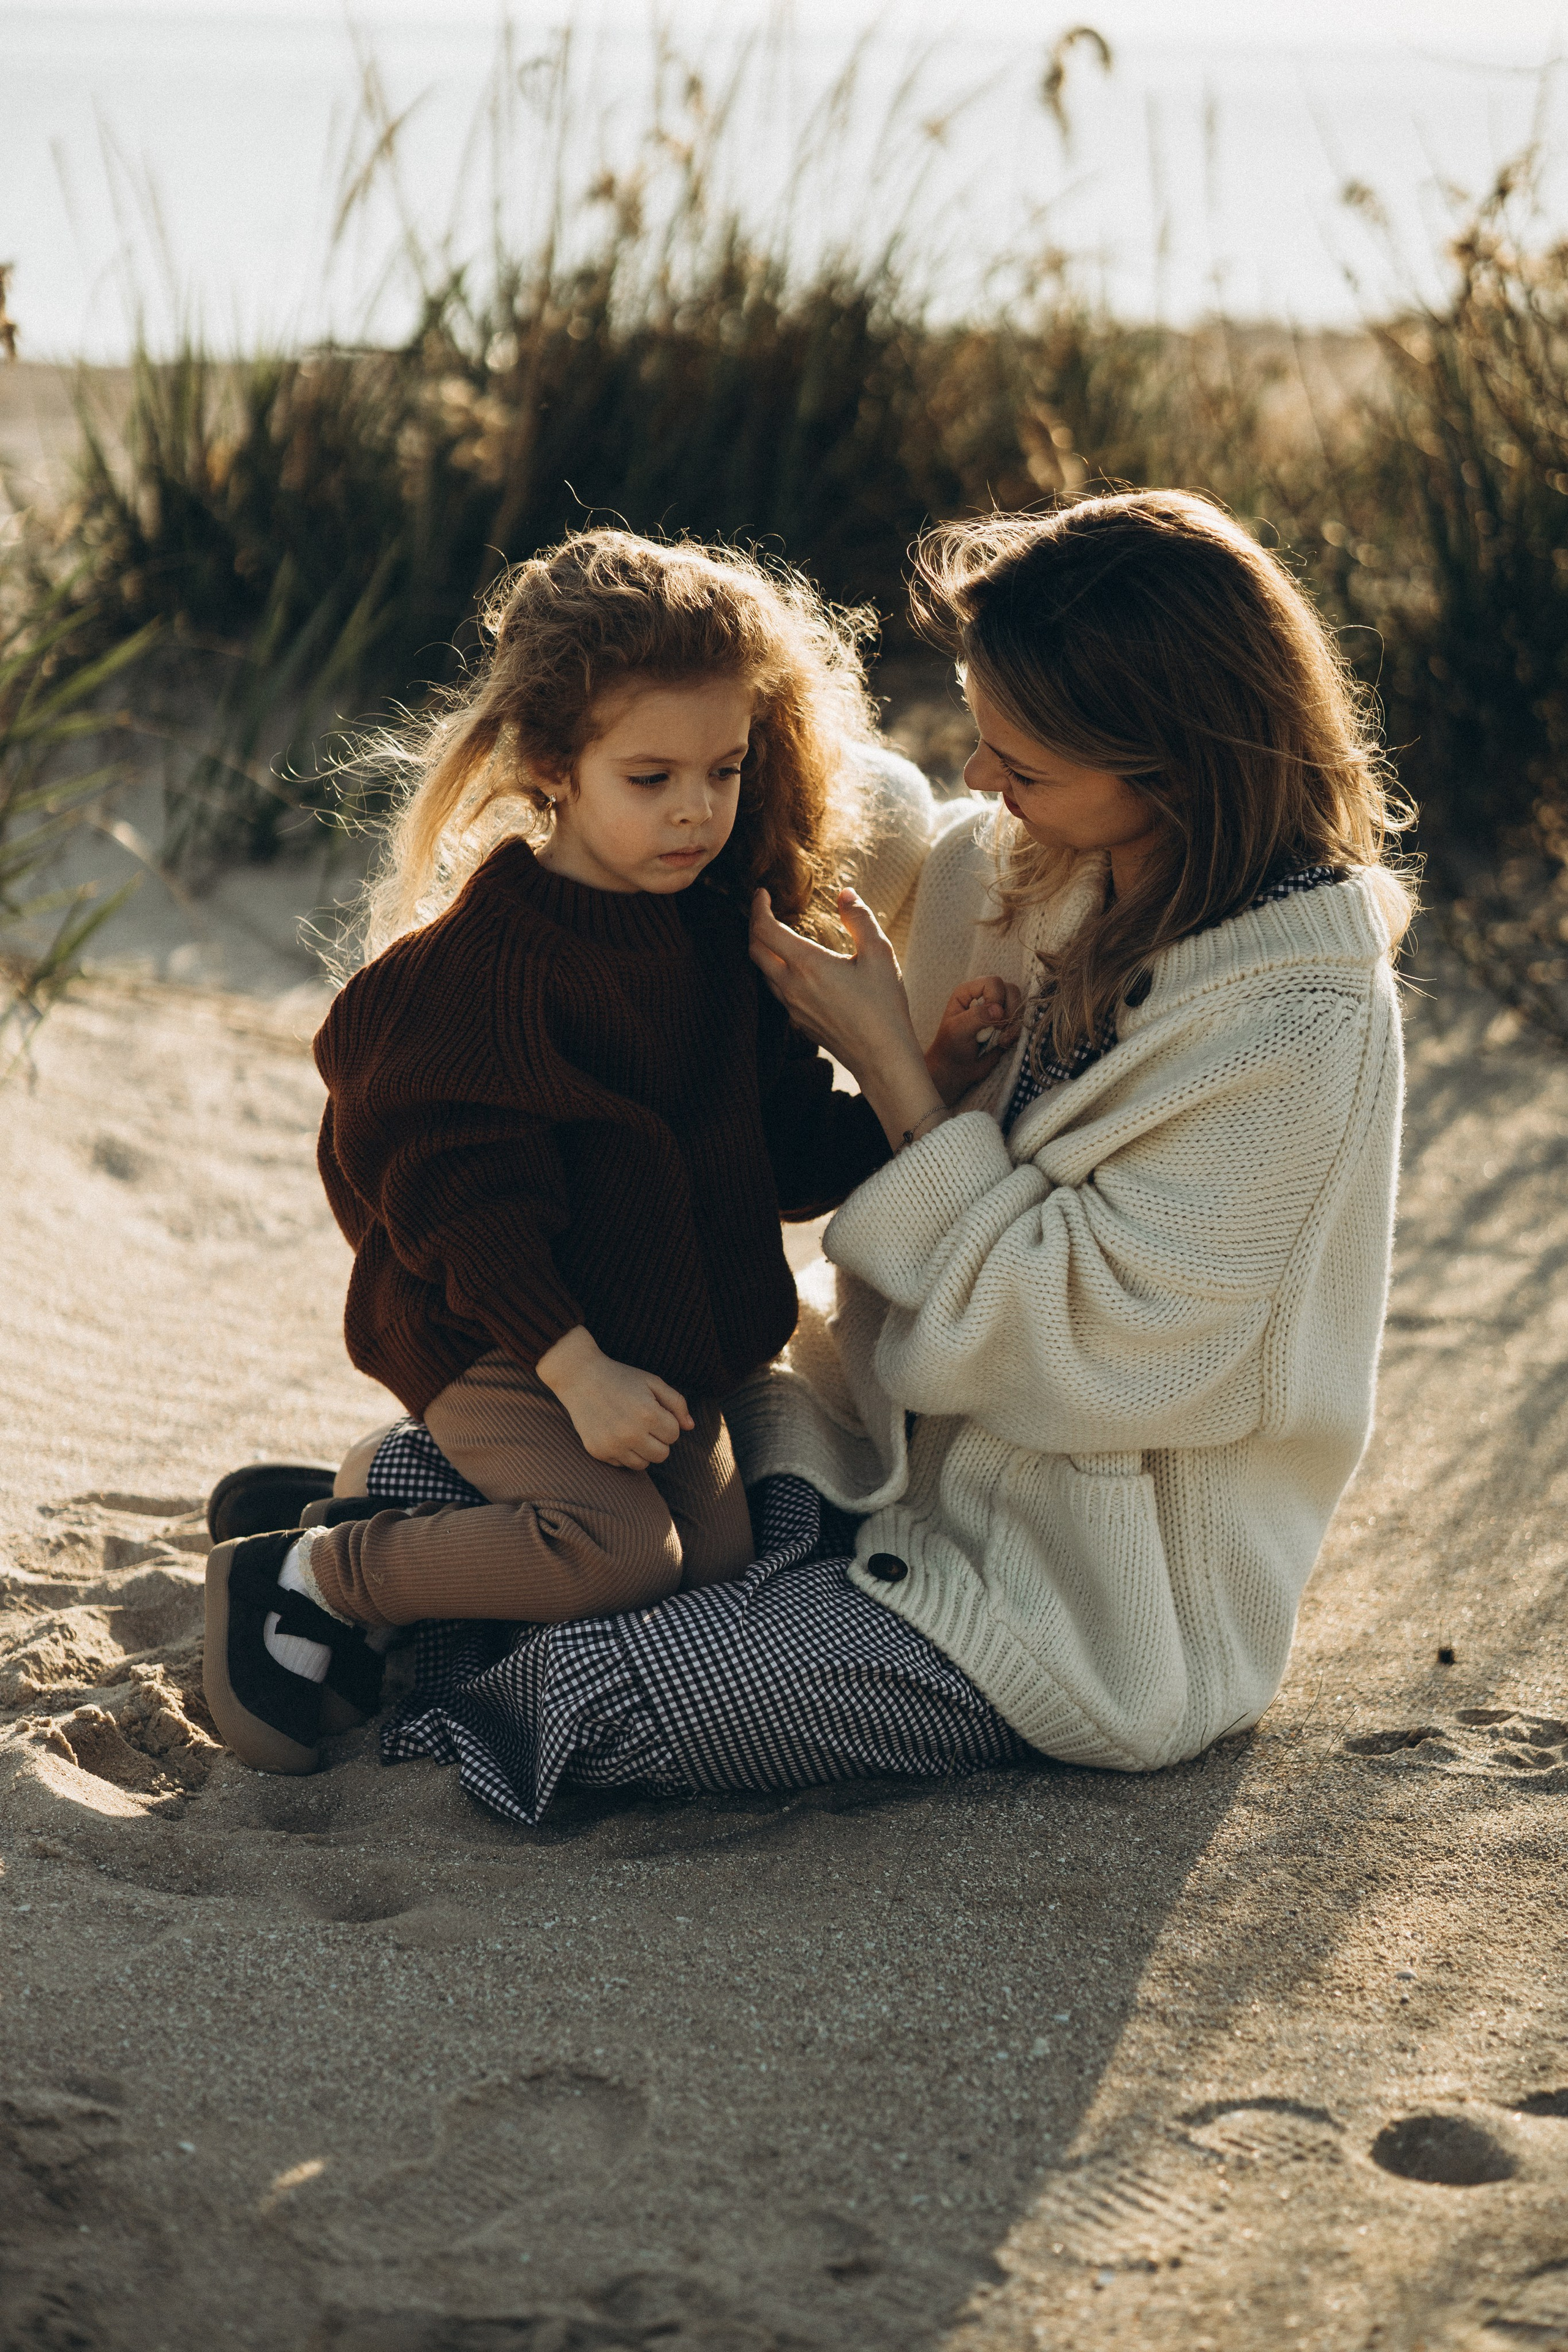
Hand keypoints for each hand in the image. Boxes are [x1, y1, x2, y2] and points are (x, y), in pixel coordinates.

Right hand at [535, 1326, 693, 1468]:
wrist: (580, 1377)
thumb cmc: (621, 1378)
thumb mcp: (653, 1382)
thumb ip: (677, 1403)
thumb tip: (690, 1427)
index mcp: (647, 1414)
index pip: (674, 1435)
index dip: (668, 1423)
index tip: (655, 1412)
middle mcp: (630, 1433)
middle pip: (662, 1455)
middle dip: (659, 1440)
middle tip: (646, 1424)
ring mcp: (612, 1445)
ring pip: (644, 1465)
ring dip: (644, 1450)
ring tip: (633, 1430)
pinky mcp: (598, 1452)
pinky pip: (623, 1465)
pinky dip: (625, 1453)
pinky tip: (617, 1434)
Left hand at [748, 885, 913, 1074]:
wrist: (882, 1058)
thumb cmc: (884, 1006)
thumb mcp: (880, 954)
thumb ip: (859, 919)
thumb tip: (845, 894)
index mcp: (808, 965)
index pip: (765, 929)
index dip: (757, 908)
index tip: (761, 894)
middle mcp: (792, 986)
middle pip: (755, 951)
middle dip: (754, 926)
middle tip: (762, 911)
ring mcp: (793, 1008)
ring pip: (764, 973)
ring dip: (764, 951)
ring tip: (777, 936)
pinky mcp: (800, 1023)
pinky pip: (778, 992)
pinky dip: (776, 972)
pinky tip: (795, 969)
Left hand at [925, 975, 1023, 1103]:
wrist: (956, 1068)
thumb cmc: (951, 1047)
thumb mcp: (958, 1030)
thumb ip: (976, 1017)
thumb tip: (999, 1010)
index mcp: (968, 991)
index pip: (993, 982)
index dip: (996, 999)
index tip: (990, 1020)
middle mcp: (984, 995)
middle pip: (1010, 989)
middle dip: (1009, 1010)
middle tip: (998, 1029)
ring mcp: (997, 1008)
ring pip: (1019, 1002)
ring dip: (1014, 1022)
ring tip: (1001, 1037)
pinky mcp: (1006, 1022)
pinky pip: (1021, 1019)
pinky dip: (1016, 1031)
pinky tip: (1003, 1042)